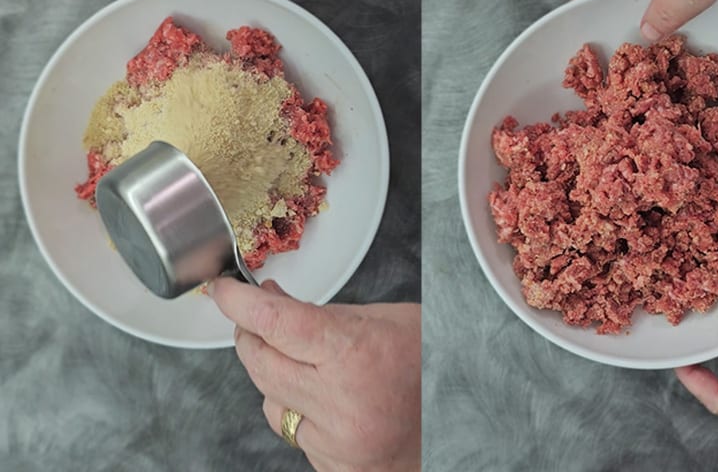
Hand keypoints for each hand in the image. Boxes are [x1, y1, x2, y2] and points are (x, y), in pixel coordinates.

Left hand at [209, 278, 419, 471]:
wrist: (464, 423)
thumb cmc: (434, 366)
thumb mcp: (387, 321)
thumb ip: (325, 315)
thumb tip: (269, 301)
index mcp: (356, 354)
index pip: (275, 323)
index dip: (239, 303)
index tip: (224, 292)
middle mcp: (341, 402)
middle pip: (261, 362)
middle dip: (251, 335)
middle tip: (257, 319)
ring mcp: (335, 441)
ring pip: (269, 401)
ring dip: (276, 378)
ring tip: (310, 365)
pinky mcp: (333, 467)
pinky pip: (292, 434)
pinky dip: (299, 413)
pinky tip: (327, 401)